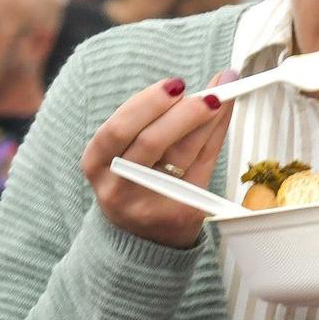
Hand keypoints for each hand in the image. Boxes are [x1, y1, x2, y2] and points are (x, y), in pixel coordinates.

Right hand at [82, 72, 234, 247]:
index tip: (175, 85)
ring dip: (205, 123)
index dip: (148, 104)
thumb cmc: (138, 182)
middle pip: (150, 143)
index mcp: (97, 164)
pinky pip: (202, 170)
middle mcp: (117, 188)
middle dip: (183, 113)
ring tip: (218, 101)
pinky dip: (214, 141)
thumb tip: (214, 80)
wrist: (141, 239)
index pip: (118, 130)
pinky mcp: (179, 215)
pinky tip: (221, 123)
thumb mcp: (133, 148)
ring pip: (180, 156)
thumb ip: (165, 113)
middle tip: (208, 95)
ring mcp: (148, 205)